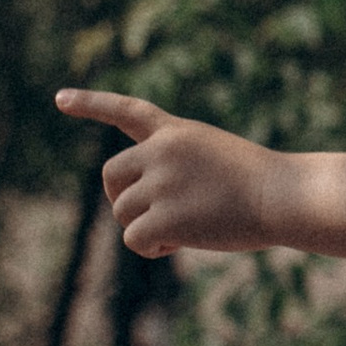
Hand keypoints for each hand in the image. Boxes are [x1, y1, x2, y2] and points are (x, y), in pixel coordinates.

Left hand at [56, 86, 282, 255]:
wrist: (284, 196)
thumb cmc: (261, 184)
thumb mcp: (215, 159)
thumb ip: (175, 170)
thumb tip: (143, 214)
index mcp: (176, 132)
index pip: (126, 110)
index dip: (91, 104)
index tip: (60, 98)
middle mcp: (161, 151)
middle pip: (111, 176)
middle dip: (123, 198)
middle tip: (151, 213)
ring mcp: (160, 183)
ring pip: (122, 212)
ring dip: (145, 227)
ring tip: (183, 228)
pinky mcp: (163, 216)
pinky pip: (134, 239)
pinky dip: (153, 248)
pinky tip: (183, 243)